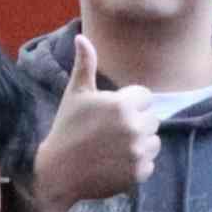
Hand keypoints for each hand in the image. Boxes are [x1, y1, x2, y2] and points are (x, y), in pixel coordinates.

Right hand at [34, 30, 166, 205]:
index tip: (109, 114)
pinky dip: (136, 165)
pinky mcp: (139, 173)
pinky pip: (149, 163)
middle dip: (135, 123)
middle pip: (151, 119)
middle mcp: (134, 127)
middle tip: (109, 133)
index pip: (145, 97)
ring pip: (154, 141)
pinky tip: (115, 163)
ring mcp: (138, 152)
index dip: (128, 103)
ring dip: (139, 143)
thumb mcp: (75, 94)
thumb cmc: (66, 128)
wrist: (58, 172)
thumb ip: (85, 64)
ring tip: (113, 148)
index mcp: (122, 105)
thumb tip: (82, 37)